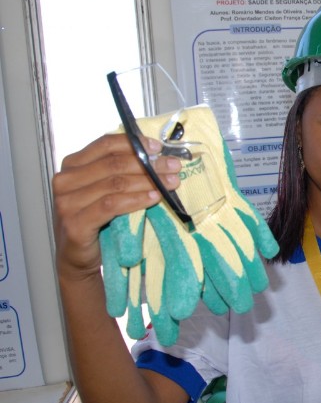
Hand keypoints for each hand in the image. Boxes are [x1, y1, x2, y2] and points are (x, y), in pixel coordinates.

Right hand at [52, 133, 180, 281]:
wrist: (78, 259)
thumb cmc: (96, 221)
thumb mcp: (104, 191)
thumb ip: (118, 172)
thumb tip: (156, 156)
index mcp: (71, 165)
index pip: (104, 145)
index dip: (133, 143)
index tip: (158, 147)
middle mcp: (65, 180)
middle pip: (113, 164)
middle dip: (148, 164)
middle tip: (173, 166)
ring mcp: (67, 202)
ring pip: (115, 184)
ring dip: (148, 181)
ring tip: (171, 182)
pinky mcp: (75, 224)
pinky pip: (112, 205)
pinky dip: (136, 200)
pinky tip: (154, 197)